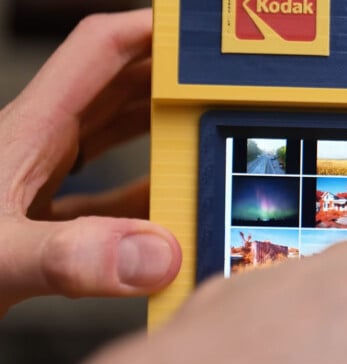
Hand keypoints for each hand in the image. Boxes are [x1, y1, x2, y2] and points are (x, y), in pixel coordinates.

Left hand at [0, 9, 180, 314]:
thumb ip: (72, 256)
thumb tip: (159, 251)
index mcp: (28, 132)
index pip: (98, 52)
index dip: (150, 28)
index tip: (198, 28)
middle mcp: (37, 148)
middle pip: (117, 87)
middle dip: (172, 74)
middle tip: (221, 81)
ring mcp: (38, 184)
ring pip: (112, 135)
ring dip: (160, 125)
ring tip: (207, 126)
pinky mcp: (41, 224)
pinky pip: (106, 196)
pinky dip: (144, 193)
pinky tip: (168, 206)